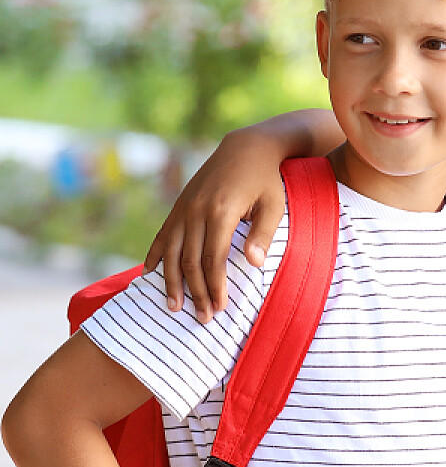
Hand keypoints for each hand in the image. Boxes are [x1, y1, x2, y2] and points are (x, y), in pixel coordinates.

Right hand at [145, 130, 288, 321]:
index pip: (212, 260)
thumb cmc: (267, 181)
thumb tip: (253, 265)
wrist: (246, 148)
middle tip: (202, 319)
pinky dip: (155, 256)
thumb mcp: (274, 206)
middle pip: (189, 261)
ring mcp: (184, 208)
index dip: (214, 287)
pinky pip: (162, 235)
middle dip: (195, 292)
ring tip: (174, 307)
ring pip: (170, 252)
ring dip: (170, 282)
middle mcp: (196, 211)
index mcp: (221, 212)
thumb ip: (263, 235)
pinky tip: (149, 275)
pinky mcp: (179, 205)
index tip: (219, 309)